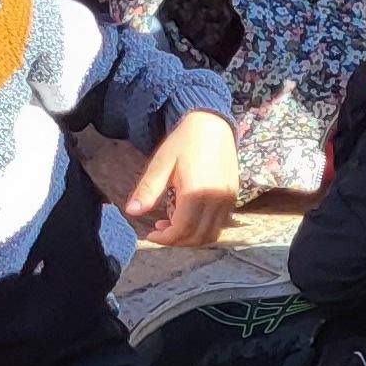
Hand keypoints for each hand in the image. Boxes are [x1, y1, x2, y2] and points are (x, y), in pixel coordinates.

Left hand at [125, 109, 238, 245]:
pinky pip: (218, 223)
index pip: (182, 229)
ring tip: (172, 222)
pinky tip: (188, 213)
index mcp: (197, 192)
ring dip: (190, 236)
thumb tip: (132, 211)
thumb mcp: (161, 164)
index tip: (151, 234)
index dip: (165, 238)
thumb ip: (148, 189)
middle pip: (197, 236)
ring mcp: (228, 199)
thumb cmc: (183, 142)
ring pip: (210, 234)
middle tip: (159, 230)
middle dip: (176, 240)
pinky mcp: (233, 196)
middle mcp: (217, 199)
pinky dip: (202, 227)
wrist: (212, 125)